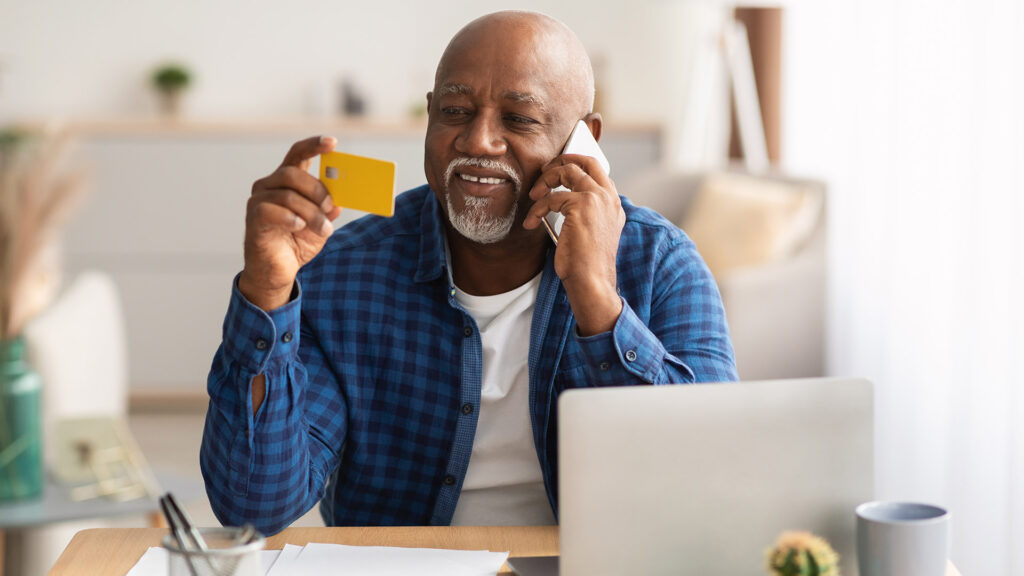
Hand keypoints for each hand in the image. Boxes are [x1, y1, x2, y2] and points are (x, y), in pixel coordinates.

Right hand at [238, 136, 341, 310]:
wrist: (278, 271)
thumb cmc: (297, 243)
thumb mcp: (321, 225)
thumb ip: (329, 210)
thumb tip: (339, 201)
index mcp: (287, 181)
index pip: (298, 154)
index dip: (314, 145)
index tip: (333, 143)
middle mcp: (270, 186)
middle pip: (293, 174)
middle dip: (318, 190)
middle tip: (331, 207)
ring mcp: (258, 200)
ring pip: (288, 195)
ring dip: (311, 212)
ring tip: (323, 229)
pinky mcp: (253, 218)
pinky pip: (272, 210)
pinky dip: (291, 218)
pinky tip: (299, 227)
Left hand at [523, 154, 625, 335]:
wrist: (592, 281)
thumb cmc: (588, 264)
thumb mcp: (592, 233)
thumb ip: (585, 213)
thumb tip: (560, 201)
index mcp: (613, 204)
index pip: (597, 171)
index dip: (576, 165)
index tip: (557, 171)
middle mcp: (608, 197)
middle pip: (584, 162)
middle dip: (561, 161)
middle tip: (544, 172)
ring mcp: (597, 198)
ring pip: (566, 172)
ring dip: (545, 181)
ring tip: (534, 196)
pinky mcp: (581, 205)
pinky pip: (551, 198)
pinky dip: (537, 209)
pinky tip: (532, 222)